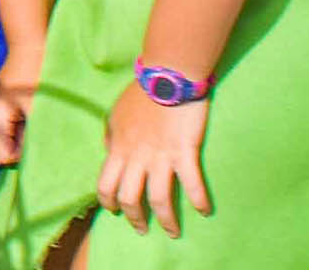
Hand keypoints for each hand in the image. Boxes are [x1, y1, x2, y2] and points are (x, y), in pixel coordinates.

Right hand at [0, 44, 43, 165]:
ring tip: (32, 127)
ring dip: (14, 140)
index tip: (36, 144)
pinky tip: (27, 118)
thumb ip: (31, 138)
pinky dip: (13, 130)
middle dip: (13, 151)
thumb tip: (31, 160)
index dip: (20, 157)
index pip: (1, 157)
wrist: (30, 44)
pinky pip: (0, 128)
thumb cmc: (38, 77)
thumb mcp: (39, 111)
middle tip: (34, 139)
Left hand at [98, 81, 212, 239]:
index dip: (107, 201)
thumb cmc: (141, 92)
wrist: (166, 75)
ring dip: (166, 220)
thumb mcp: (116, 113)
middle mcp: (136, 156)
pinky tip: (203, 211)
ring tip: (173, 232)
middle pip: (129, 197)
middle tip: (142, 229)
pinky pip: (191, 183)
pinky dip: (198, 200)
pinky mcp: (184, 152)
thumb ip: (111, 134)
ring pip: (158, 198)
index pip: (105, 183)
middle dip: (134, 218)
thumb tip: (108, 148)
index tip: (113, 211)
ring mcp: (160, 156)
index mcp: (118, 147)